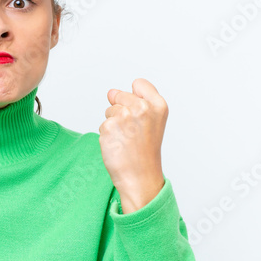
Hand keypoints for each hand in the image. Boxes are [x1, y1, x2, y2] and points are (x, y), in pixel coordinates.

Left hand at [99, 78, 166, 213]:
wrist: (140, 177)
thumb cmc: (145, 153)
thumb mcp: (152, 122)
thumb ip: (135, 101)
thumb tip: (111, 92)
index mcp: (158, 105)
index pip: (139, 83)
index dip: (134, 96)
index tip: (138, 113)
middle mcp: (142, 108)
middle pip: (119, 96)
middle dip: (121, 111)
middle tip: (132, 132)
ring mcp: (125, 117)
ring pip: (109, 111)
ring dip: (113, 125)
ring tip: (126, 140)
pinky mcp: (109, 127)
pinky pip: (102, 125)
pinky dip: (107, 136)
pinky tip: (117, 146)